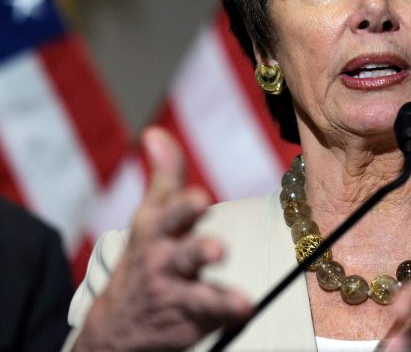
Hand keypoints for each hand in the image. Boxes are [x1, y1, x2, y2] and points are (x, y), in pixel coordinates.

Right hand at [75, 127, 251, 350]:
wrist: (119, 323)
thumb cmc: (147, 252)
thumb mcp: (151, 214)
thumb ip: (164, 175)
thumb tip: (155, 132)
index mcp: (157, 230)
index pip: (171, 214)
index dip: (185, 208)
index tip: (201, 198)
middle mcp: (164, 261)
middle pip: (184, 253)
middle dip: (198, 250)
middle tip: (217, 249)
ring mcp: (177, 292)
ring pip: (197, 292)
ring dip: (215, 293)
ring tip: (240, 298)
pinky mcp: (193, 317)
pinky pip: (212, 314)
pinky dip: (227, 312)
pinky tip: (246, 308)